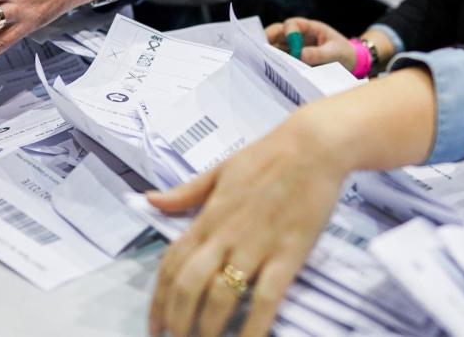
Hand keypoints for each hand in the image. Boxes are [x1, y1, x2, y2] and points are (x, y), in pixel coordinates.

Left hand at [146, 107, 350, 336]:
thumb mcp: (220, 169)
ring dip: (209, 328)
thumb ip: (185, 192)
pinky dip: (254, 326)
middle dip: (179, 321)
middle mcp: (225, 234)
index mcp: (208, 216)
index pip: (171, 265)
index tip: (156, 325)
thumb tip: (150, 200)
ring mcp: (256, 246)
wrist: (314, 146)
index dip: (159, 300)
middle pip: (189, 286)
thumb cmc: (268, 155)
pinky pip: (266, 297)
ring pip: (221, 296)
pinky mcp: (288, 253)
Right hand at [265, 17, 352, 68]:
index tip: (292, 46)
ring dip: (269, 52)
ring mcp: (294, 48)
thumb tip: (299, 55)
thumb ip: (318, 53)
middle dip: (268, 38)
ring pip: (276, 46)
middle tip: (260, 49)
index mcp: (309, 28)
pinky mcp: (293, 60)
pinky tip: (270, 69)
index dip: (288, 32)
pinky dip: (275, 63)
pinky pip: (281, 59)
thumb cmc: (344, 53)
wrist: (351, 64)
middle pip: (278, 33)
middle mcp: (298, 36)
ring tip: (262, 61)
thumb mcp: (335, 53)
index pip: (292, 24)